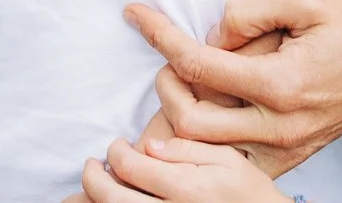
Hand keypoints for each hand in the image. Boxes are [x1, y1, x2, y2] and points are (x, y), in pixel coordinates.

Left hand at [77, 138, 290, 202]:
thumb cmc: (250, 192)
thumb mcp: (226, 159)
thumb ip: (186, 149)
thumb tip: (148, 146)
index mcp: (185, 188)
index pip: (131, 167)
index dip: (116, 152)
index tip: (117, 144)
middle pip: (112, 199)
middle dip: (93, 179)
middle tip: (92, 166)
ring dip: (97, 200)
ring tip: (97, 185)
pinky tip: (116, 202)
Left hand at [127, 0, 341, 176]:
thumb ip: (250, 10)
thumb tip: (210, 33)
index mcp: (281, 84)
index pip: (198, 66)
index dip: (159, 36)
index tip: (135, 15)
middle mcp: (280, 126)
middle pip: (190, 123)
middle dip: (165, 87)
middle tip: (166, 57)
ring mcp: (287, 147)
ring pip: (210, 151)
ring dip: (182, 120)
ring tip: (179, 84)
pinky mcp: (293, 155)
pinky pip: (238, 160)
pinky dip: (211, 143)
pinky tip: (207, 111)